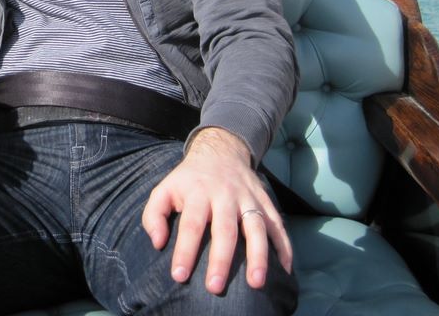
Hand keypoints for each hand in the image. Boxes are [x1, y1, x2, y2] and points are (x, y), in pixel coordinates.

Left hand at [141, 128, 292, 293]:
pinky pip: (278, 224)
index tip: (179, 276)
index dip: (185, 251)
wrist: (220, 151)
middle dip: (221, 259)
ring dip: (258, 256)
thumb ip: (154, 215)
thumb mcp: (164, 190)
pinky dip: (284, 246)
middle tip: (215, 287)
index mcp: (198, 192)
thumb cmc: (188, 180)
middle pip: (224, 229)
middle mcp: (225, 195)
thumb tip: (158, 243)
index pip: (191, 224)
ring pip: (256, 227)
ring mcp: (248, 198)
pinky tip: (284, 269)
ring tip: (256, 283)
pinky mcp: (265, 201)